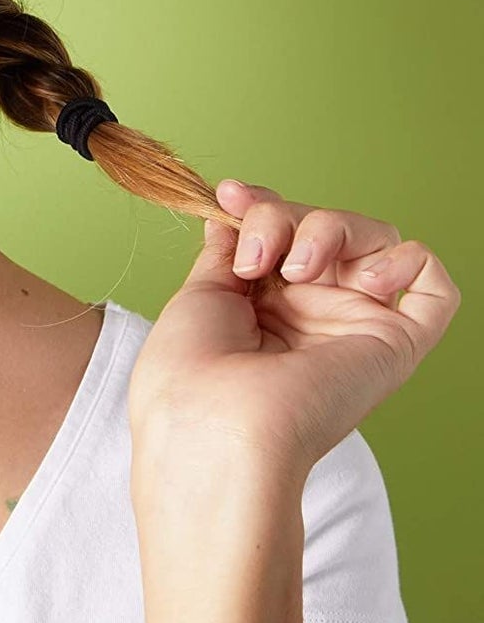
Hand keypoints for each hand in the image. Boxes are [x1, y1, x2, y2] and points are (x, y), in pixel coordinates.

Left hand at [127, 179, 460, 475]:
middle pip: (324, 222)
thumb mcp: (202, 294)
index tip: (228, 196)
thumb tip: (234, 208)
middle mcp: (315, 311)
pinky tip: (362, 279)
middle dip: (282, 215)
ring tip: (293, 270)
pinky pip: (432, 287)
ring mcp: (354, 324)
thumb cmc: (189, 373)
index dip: (262, 202)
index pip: (286, 226)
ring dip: (330, 228)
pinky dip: (405, 262)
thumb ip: (229, 249)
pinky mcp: (394, 345)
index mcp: (266, 301)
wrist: (210, 426)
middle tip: (254, 256)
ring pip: (375, 238)